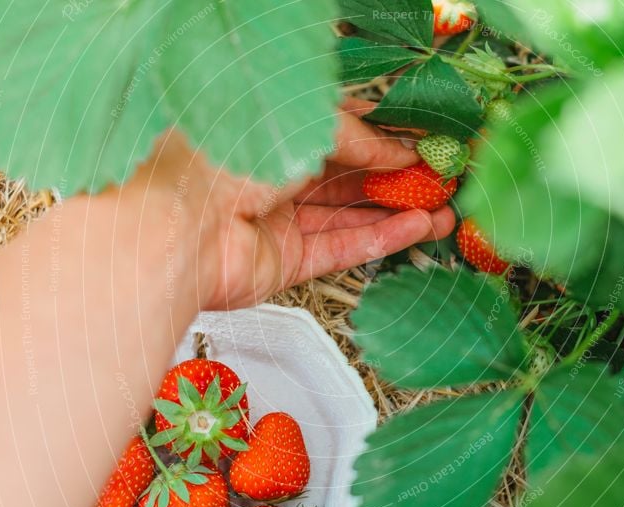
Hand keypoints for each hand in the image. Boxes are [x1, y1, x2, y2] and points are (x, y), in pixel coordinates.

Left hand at [145, 100, 454, 310]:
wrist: (180, 231)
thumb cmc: (223, 162)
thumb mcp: (303, 128)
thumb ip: (357, 140)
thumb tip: (398, 152)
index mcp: (270, 135)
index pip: (337, 135)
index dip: (382, 139)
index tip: (422, 143)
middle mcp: (274, 178)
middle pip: (348, 179)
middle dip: (397, 180)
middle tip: (439, 180)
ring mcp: (280, 222)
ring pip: (350, 216)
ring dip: (398, 213)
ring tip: (444, 209)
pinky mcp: (285, 262)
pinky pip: (341, 249)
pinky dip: (380, 239)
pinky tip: (416, 229)